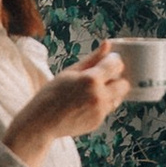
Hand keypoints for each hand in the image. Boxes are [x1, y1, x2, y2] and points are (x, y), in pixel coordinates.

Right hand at [4, 41, 129, 163]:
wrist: (41, 122)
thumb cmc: (52, 93)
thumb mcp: (70, 72)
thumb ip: (92, 58)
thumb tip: (108, 44)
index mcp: (91, 79)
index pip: (116, 65)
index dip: (114, 61)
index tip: (108, 61)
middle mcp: (99, 96)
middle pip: (124, 84)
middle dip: (117, 79)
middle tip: (103, 77)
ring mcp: (100, 111)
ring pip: (118, 98)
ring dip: (111, 92)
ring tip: (92, 91)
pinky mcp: (98, 122)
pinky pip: (107, 109)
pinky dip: (101, 104)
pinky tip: (85, 103)